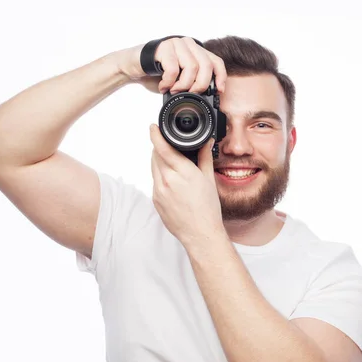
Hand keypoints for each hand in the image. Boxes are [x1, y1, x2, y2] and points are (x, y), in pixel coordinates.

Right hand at [119, 37, 226, 94]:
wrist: (133, 67)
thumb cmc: (157, 74)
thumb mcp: (180, 79)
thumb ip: (193, 82)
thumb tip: (208, 96)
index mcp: (196, 51)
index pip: (216, 62)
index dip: (221, 77)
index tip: (219, 91)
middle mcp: (188, 44)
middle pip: (206, 66)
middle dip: (200, 85)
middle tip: (189, 94)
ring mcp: (176, 43)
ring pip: (191, 67)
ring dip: (183, 85)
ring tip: (173, 91)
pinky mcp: (163, 47)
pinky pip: (173, 68)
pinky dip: (169, 82)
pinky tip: (163, 87)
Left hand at [149, 124, 224, 247]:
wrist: (199, 233)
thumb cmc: (207, 209)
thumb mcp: (208, 179)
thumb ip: (205, 157)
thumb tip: (206, 142)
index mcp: (183, 173)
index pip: (163, 148)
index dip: (155, 135)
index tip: (152, 127)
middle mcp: (168, 180)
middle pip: (156, 155)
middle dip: (160, 148)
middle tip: (169, 146)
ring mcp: (159, 191)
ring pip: (154, 168)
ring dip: (159, 161)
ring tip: (173, 165)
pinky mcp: (155, 200)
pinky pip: (154, 181)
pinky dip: (160, 176)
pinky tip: (172, 182)